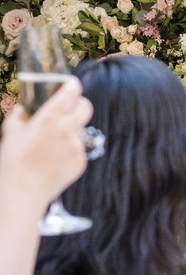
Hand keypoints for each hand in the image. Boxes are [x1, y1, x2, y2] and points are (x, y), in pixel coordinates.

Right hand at [0, 78, 91, 209]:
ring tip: (50, 144)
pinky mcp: (82, 161)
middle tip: (73, 106)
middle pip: (86, 108)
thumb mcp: (10, 132)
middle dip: (81, 104)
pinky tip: (53, 159)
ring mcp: (77, 146)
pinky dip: (69, 150)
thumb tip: (24, 109)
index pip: (70, 93)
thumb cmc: (12, 160)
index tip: (72, 84)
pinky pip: (78, 149)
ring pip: (80, 131)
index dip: (72, 86)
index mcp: (50, 118)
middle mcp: (68, 130)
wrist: (24, 190)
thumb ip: (18, 116)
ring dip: (70, 131)